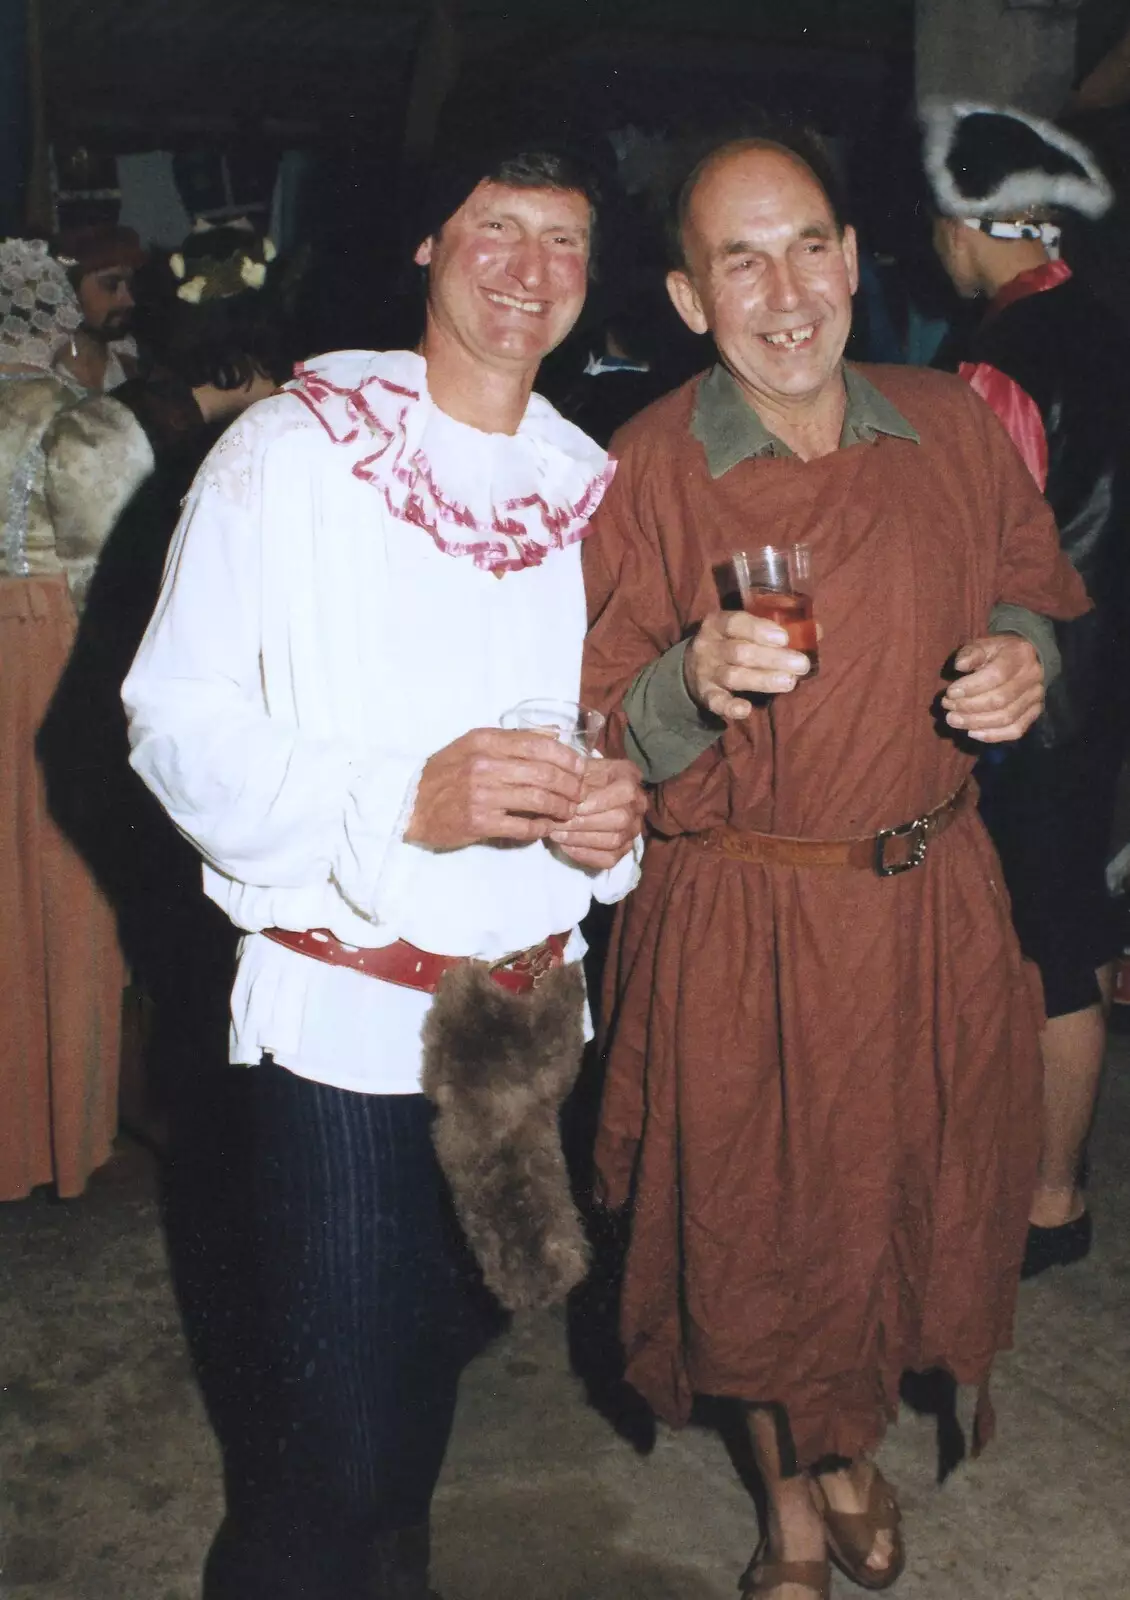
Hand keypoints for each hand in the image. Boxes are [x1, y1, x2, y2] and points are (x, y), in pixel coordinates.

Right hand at [404, 728, 583, 848]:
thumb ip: (515, 738)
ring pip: (538, 799)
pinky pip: (523, 826)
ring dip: (561, 807)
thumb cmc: (446, 774)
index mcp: (485, 741)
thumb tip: (555, 732)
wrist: (411, 805)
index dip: (567, 757)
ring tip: (567, 811)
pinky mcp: (479, 822)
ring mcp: (481, 795)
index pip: (538, 744)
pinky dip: (540, 828)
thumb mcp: (474, 745)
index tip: (580, 767)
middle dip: (570, 785)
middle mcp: (484, 765)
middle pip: (544, 773)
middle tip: (578, 793)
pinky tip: (546, 827)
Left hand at [548, 758, 647, 870]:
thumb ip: (576, 771)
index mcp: (630, 778)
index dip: (601, 802)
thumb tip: (570, 781)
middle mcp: (638, 804)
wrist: (582, 793)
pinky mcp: (623, 849)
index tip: (576, 808)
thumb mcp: (578, 767)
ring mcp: (633, 828)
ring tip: (557, 834)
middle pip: (620, 819)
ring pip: (613, 840)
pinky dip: (584, 854)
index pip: (626, 792)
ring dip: (581, 839)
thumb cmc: (580, 777)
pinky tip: (565, 846)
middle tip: (560, 823)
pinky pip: (608, 859)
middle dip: (586, 823)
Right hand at [684, 609, 811, 721]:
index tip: (784, 638)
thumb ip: (777, 630)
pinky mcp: (705, 695)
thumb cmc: (730, 643)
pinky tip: (745, 710)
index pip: (736, 622)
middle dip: (773, 658)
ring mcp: (706, 672)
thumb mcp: (744, 630)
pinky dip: (730, 707)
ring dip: (762, 680)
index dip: (759, 629)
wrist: (691, 667)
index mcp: (718, 623)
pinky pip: (716, 702)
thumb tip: (816, 630)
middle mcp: (709, 646)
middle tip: (801, 664)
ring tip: (789, 682)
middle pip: (740, 652)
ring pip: (733, 676)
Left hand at [941, 633, 1043, 741]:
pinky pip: (1015, 730)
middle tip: (947, 708)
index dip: (971, 687)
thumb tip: (959, 665)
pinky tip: (972, 732)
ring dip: (976, 723)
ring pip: (1006, 717)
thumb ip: (971, 653)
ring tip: (954, 720)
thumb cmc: (999, 652)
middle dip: (969, 707)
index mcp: (1020, 655)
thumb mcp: (984, 644)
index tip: (950, 693)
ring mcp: (1036, 697)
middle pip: (1000, 700)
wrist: (1028, 657)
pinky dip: (992, 735)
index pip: (996, 675)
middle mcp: (1032, 677)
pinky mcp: (1034, 713)